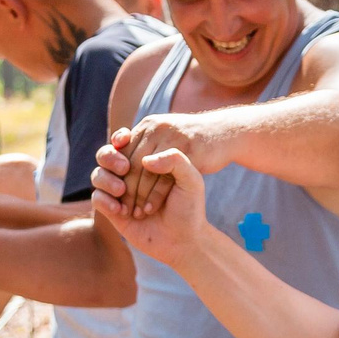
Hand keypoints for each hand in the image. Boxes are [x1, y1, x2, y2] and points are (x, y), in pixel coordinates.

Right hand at [92, 137, 208, 265]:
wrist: (184, 240)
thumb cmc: (189, 208)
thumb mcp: (191, 180)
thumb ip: (175, 160)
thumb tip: (145, 158)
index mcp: (146, 162)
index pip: (126, 143)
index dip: (120, 138)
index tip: (125, 139)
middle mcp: (129, 175)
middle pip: (105, 156)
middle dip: (109, 156)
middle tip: (124, 166)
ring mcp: (119, 193)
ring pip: (97, 175)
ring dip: (106, 179)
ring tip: (122, 190)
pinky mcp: (113, 211)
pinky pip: (97, 198)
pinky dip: (104, 199)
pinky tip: (121, 209)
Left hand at [114, 113, 233, 216]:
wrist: (222, 132)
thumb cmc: (191, 141)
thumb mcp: (164, 137)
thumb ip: (143, 145)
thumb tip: (119, 155)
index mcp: (147, 125)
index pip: (122, 152)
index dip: (116, 174)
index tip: (115, 194)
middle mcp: (156, 128)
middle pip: (131, 164)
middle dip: (126, 189)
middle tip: (123, 209)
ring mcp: (172, 138)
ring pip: (144, 172)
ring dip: (138, 194)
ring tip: (137, 212)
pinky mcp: (187, 152)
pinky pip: (164, 178)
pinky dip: (155, 195)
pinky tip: (152, 208)